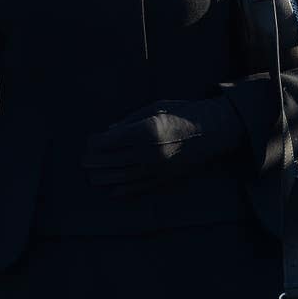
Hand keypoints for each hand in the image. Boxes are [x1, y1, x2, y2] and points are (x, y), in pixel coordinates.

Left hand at [81, 96, 246, 197]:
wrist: (214, 130)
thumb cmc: (184, 112)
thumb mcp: (156, 107)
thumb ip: (130, 120)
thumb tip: (109, 131)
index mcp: (146, 131)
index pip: (110, 142)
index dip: (96, 143)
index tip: (90, 142)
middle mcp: (150, 153)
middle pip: (112, 162)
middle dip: (95, 162)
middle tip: (83, 162)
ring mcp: (158, 169)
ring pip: (123, 178)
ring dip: (104, 179)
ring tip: (91, 178)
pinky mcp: (166, 179)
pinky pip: (140, 189)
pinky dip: (124, 191)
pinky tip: (112, 191)